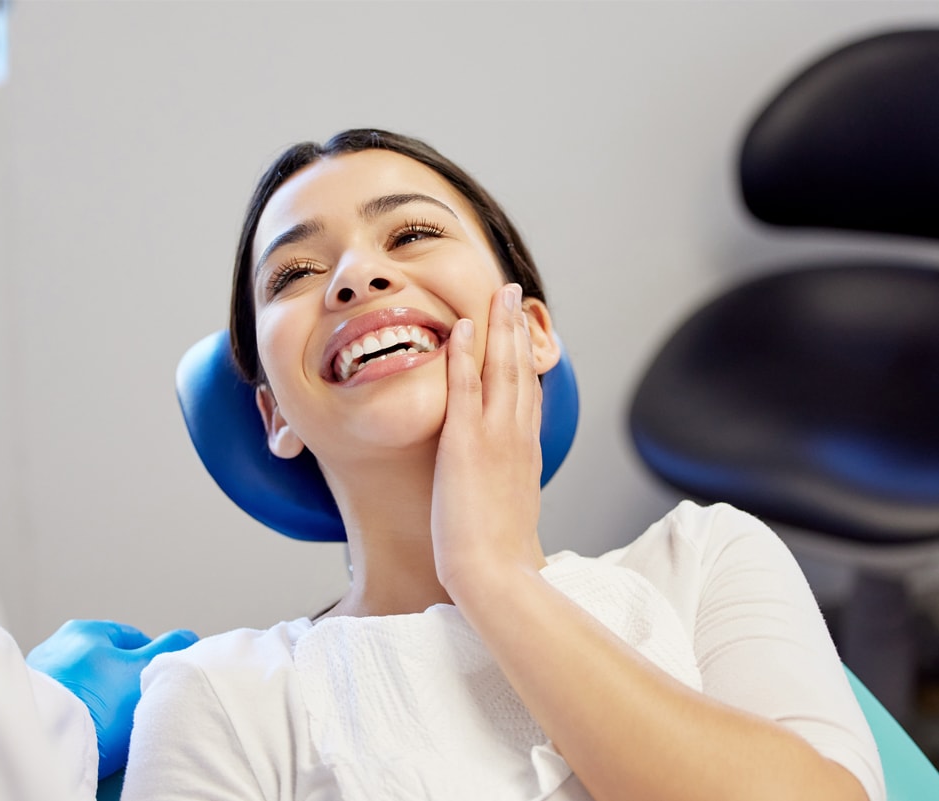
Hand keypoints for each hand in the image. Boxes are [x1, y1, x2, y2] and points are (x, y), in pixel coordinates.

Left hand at [26, 619, 197, 778]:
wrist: (45, 744)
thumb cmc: (93, 703)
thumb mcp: (143, 669)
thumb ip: (169, 649)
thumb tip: (188, 636)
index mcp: (85, 630)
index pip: (133, 639)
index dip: (152, 662)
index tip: (158, 684)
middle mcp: (57, 647)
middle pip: (107, 665)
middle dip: (123, 684)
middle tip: (136, 709)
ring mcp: (41, 678)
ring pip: (87, 688)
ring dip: (100, 703)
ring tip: (110, 727)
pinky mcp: (32, 706)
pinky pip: (68, 708)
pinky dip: (80, 718)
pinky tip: (89, 734)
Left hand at [431, 283, 545, 594]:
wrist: (495, 574)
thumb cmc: (500, 555)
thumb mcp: (512, 511)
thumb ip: (510, 486)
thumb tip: (507, 484)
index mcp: (526, 451)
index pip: (528, 393)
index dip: (526, 357)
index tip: (522, 331)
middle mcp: (517, 436)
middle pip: (521, 369)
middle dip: (517, 328)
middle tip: (513, 293)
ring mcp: (494, 437)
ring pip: (500, 368)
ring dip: (499, 327)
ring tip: (497, 294)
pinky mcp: (466, 443)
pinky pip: (465, 387)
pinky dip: (464, 354)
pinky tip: (461, 326)